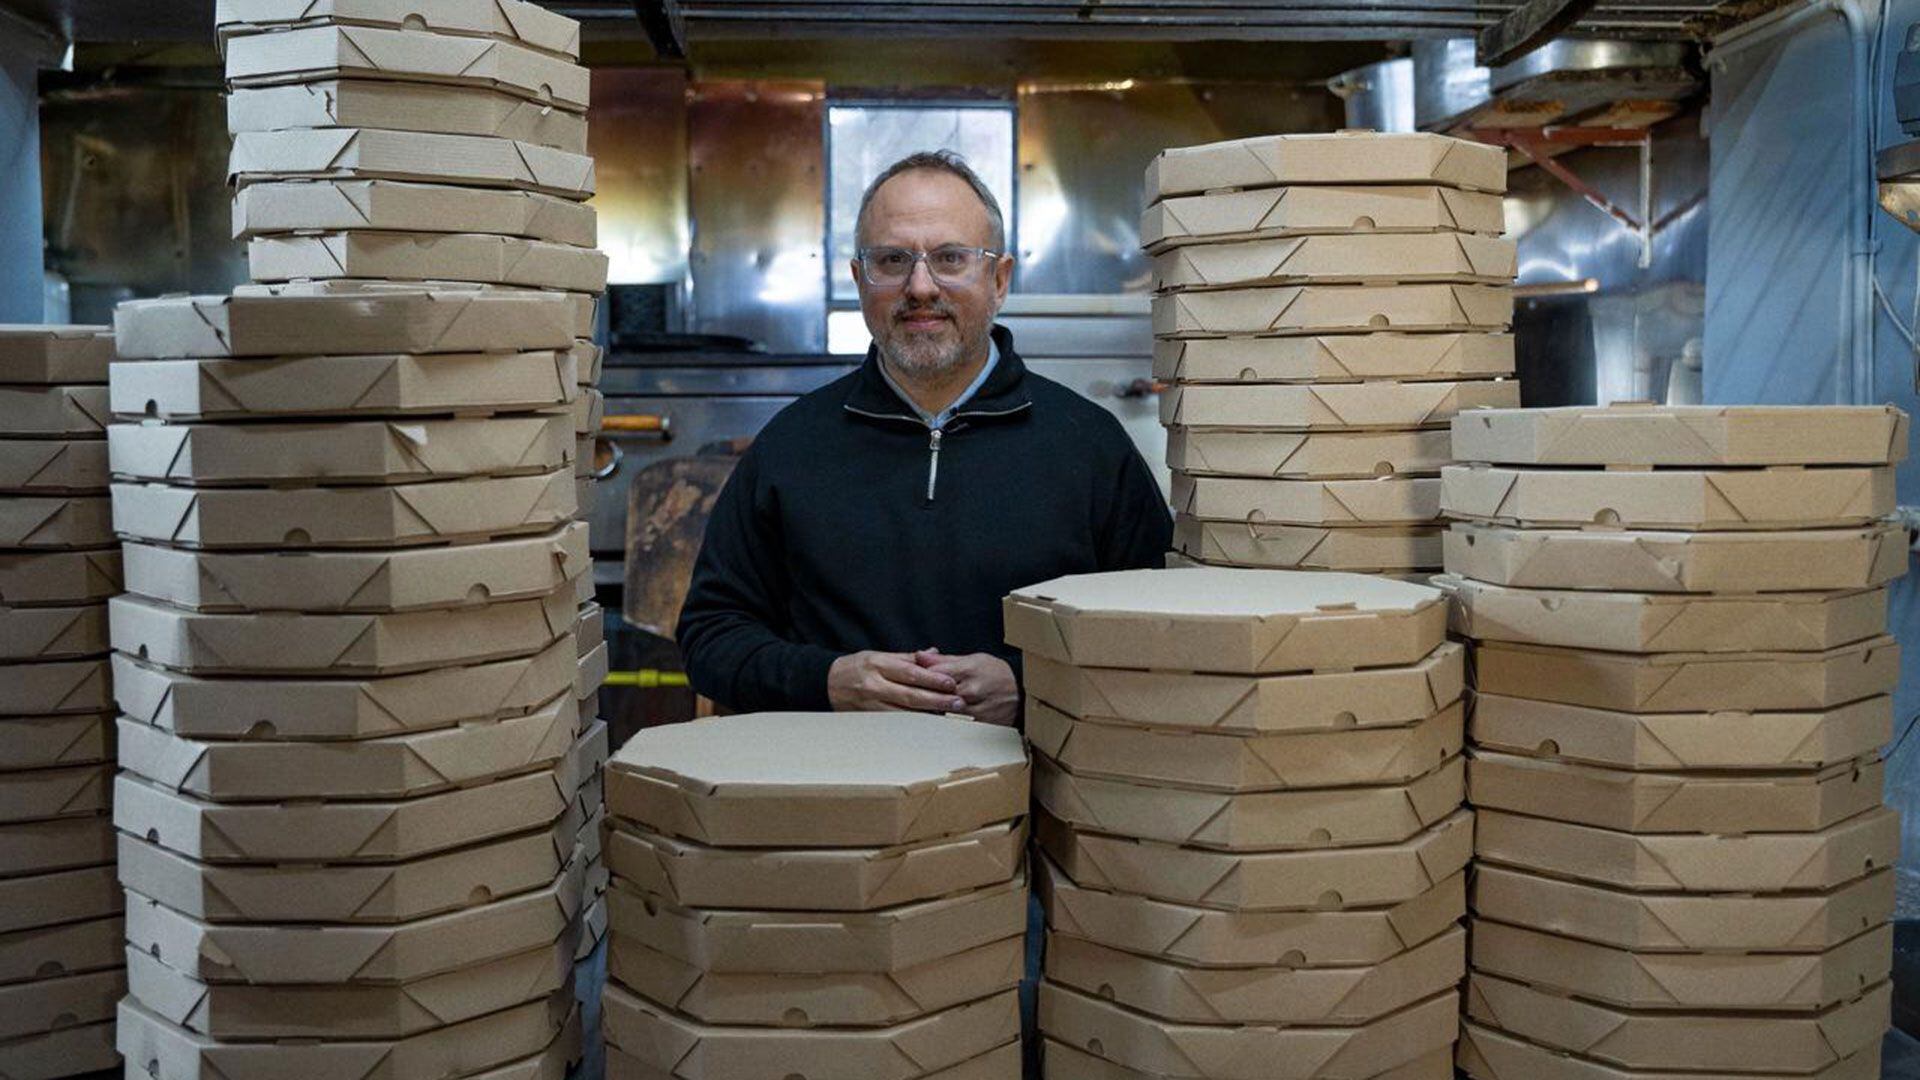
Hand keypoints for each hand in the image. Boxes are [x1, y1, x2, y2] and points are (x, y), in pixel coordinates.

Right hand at [828, 651, 967, 713]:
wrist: (827, 683)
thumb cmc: (856, 667)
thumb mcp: (878, 655)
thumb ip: (907, 657)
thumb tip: (933, 653)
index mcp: (878, 664)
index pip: (910, 672)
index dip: (932, 679)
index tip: (951, 683)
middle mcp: (875, 685)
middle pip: (910, 695)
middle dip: (936, 700)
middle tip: (957, 703)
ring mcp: (871, 704)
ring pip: (904, 713)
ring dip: (928, 715)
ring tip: (949, 715)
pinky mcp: (869, 718)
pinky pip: (895, 722)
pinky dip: (913, 724)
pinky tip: (928, 724)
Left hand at [915, 650, 1019, 726]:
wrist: (1022, 694)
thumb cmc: (997, 674)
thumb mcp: (973, 659)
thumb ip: (944, 660)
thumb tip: (920, 655)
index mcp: (967, 670)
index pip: (933, 674)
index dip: (918, 676)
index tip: (908, 678)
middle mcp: (969, 690)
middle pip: (934, 695)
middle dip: (921, 695)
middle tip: (907, 695)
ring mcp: (972, 710)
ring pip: (941, 712)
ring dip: (929, 710)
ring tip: (919, 708)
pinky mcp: (976, 725)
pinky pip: (953, 724)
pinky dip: (943, 721)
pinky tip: (935, 720)